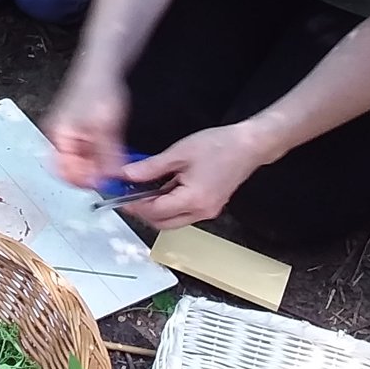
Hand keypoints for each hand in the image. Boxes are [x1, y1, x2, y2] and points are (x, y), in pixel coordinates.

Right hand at [42, 71, 129, 189]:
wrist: (103, 67)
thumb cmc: (98, 87)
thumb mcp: (107, 126)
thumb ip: (107, 155)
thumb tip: (109, 178)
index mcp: (59, 136)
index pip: (64, 172)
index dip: (85, 181)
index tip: (104, 183)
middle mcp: (60, 137)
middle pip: (72, 170)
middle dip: (91, 176)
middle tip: (111, 177)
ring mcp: (69, 135)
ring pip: (81, 163)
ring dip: (97, 168)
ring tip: (113, 165)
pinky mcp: (80, 132)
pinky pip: (87, 154)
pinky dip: (100, 158)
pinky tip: (112, 156)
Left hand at [115, 122, 275, 229]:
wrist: (249, 145)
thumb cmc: (219, 146)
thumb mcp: (179, 153)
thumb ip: (150, 168)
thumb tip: (127, 175)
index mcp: (193, 200)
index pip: (155, 212)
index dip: (134, 206)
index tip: (120, 196)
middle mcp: (201, 212)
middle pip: (162, 223)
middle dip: (143, 212)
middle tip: (129, 194)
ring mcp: (208, 212)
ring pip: (173, 221)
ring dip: (157, 209)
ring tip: (145, 188)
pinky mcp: (211, 206)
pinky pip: (184, 213)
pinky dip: (170, 205)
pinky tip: (164, 187)